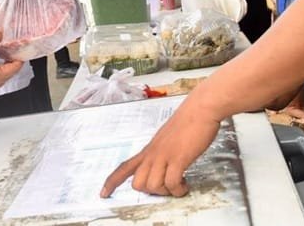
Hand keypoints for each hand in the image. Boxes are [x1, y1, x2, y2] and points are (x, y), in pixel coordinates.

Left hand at [101, 94, 220, 197]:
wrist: (200, 109)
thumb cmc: (188, 120)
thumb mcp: (168, 138)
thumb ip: (163, 151)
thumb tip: (165, 164)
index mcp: (149, 149)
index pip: (125, 167)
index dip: (112, 182)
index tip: (103, 194)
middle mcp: (153, 153)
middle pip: (137, 183)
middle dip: (151, 192)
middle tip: (167, 186)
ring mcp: (164, 155)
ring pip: (152, 186)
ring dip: (167, 192)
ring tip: (179, 185)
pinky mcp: (178, 158)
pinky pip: (172, 183)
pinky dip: (178, 190)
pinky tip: (185, 185)